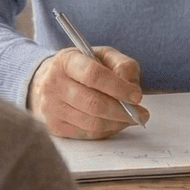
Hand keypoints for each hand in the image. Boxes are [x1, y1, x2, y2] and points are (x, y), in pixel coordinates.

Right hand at [28, 46, 149, 139]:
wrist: (48, 80)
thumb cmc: (82, 67)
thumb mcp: (103, 56)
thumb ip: (123, 65)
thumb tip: (132, 88)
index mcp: (67, 61)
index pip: (93, 75)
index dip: (118, 87)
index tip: (136, 96)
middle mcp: (54, 84)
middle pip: (93, 104)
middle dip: (122, 111)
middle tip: (141, 113)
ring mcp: (52, 107)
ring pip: (92, 123)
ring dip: (118, 123)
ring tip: (131, 118)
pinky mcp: (55, 126)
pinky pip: (88, 134)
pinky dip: (107, 130)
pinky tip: (115, 122)